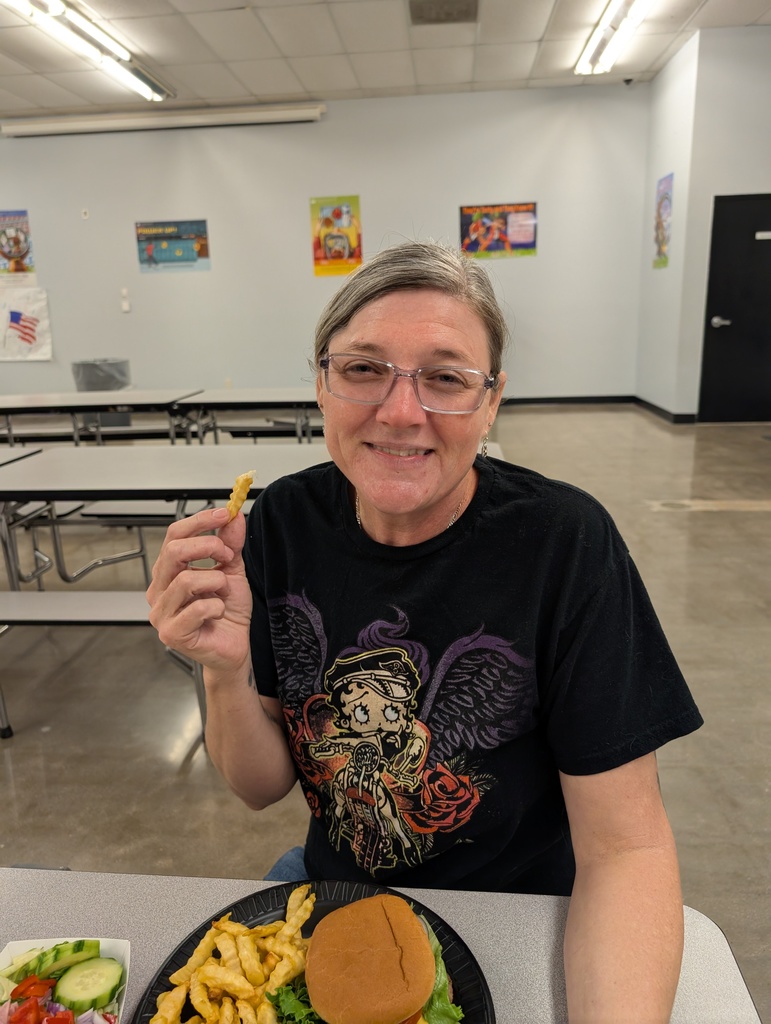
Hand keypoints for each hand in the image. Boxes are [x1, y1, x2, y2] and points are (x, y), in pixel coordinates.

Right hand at [147, 506, 251, 674]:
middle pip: (174, 552)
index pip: (174, 535)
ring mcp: (161, 613)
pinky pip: (196, 608)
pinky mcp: (171, 633)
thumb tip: (233, 517)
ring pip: (186, 580)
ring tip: (223, 592)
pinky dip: (216, 606)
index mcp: (169, 572)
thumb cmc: (227, 612)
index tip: (223, 514)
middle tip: (228, 556)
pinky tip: (218, 612)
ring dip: (216, 581)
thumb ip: (230, 544)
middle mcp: (159, 590)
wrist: (233, 647)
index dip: (199, 521)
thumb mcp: (232, 571)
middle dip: (208, 546)